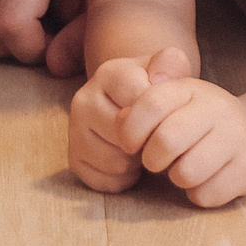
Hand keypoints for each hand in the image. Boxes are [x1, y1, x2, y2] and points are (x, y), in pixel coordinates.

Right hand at [67, 48, 188, 192]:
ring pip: (116, 162)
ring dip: (136, 162)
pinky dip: (123, 179)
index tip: (165, 114)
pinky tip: (128, 163)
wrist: (128, 105)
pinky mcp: (73, 158)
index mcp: (109, 73)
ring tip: (140, 147)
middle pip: (127, 136)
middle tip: (152, 135)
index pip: (141, 101)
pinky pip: (106, 181)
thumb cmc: (153, 89)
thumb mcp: (167, 69)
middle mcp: (84, 99)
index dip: (160, 116)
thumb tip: (157, 80)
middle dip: (148, 141)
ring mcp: (74, 130)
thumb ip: (171, 63)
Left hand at [114, 66, 245, 209]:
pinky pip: (206, 195)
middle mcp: (219, 107)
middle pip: (166, 141)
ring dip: (178, 179)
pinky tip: (208, 180)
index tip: (130, 144)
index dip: (130, 130)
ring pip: (186, 173)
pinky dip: (199, 194)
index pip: (150, 104)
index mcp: (191, 89)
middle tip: (158, 161)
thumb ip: (142, 109)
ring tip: (186, 168)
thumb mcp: (172, 106)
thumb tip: (120, 121)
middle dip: (152, 160)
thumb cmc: (198, 123)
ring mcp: (239, 136)